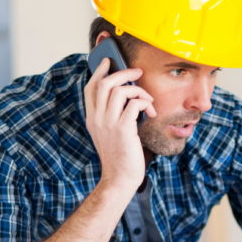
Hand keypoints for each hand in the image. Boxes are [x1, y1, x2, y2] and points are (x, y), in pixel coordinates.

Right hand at [84, 58, 156, 191]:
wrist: (119, 179)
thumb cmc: (119, 156)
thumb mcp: (109, 134)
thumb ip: (112, 116)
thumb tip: (127, 96)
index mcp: (92, 118)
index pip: (90, 88)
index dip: (99, 71)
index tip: (109, 62)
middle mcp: (97, 119)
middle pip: (104, 83)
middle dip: (123, 72)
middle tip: (137, 72)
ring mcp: (109, 124)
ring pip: (120, 90)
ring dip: (139, 90)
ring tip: (148, 100)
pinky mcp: (123, 129)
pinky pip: (134, 104)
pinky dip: (145, 103)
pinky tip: (150, 113)